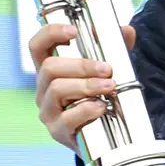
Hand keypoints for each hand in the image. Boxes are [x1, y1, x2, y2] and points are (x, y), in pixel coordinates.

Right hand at [29, 24, 136, 153]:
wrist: (102, 133)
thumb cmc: (98, 95)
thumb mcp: (105, 70)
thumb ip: (115, 48)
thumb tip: (127, 31)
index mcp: (51, 69)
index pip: (38, 46)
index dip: (50, 34)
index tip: (73, 31)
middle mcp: (44, 88)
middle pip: (49, 67)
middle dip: (81, 65)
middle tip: (106, 69)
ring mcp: (48, 110)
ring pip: (57, 90)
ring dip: (86, 85)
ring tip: (109, 86)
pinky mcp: (57, 131)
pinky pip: (67, 118)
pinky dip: (86, 110)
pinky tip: (102, 107)